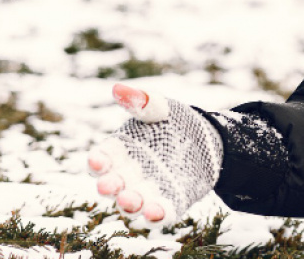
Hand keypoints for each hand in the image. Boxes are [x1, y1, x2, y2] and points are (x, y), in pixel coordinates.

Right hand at [87, 83, 223, 225]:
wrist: (206, 139)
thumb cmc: (172, 122)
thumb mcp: (160, 108)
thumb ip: (141, 101)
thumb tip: (118, 89)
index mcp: (119, 152)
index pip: (101, 159)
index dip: (97, 161)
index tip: (97, 160)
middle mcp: (127, 176)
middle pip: (112, 185)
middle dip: (109, 186)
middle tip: (108, 185)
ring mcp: (146, 192)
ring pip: (132, 204)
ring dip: (130, 204)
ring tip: (131, 201)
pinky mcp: (167, 204)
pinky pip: (158, 214)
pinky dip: (155, 216)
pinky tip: (155, 212)